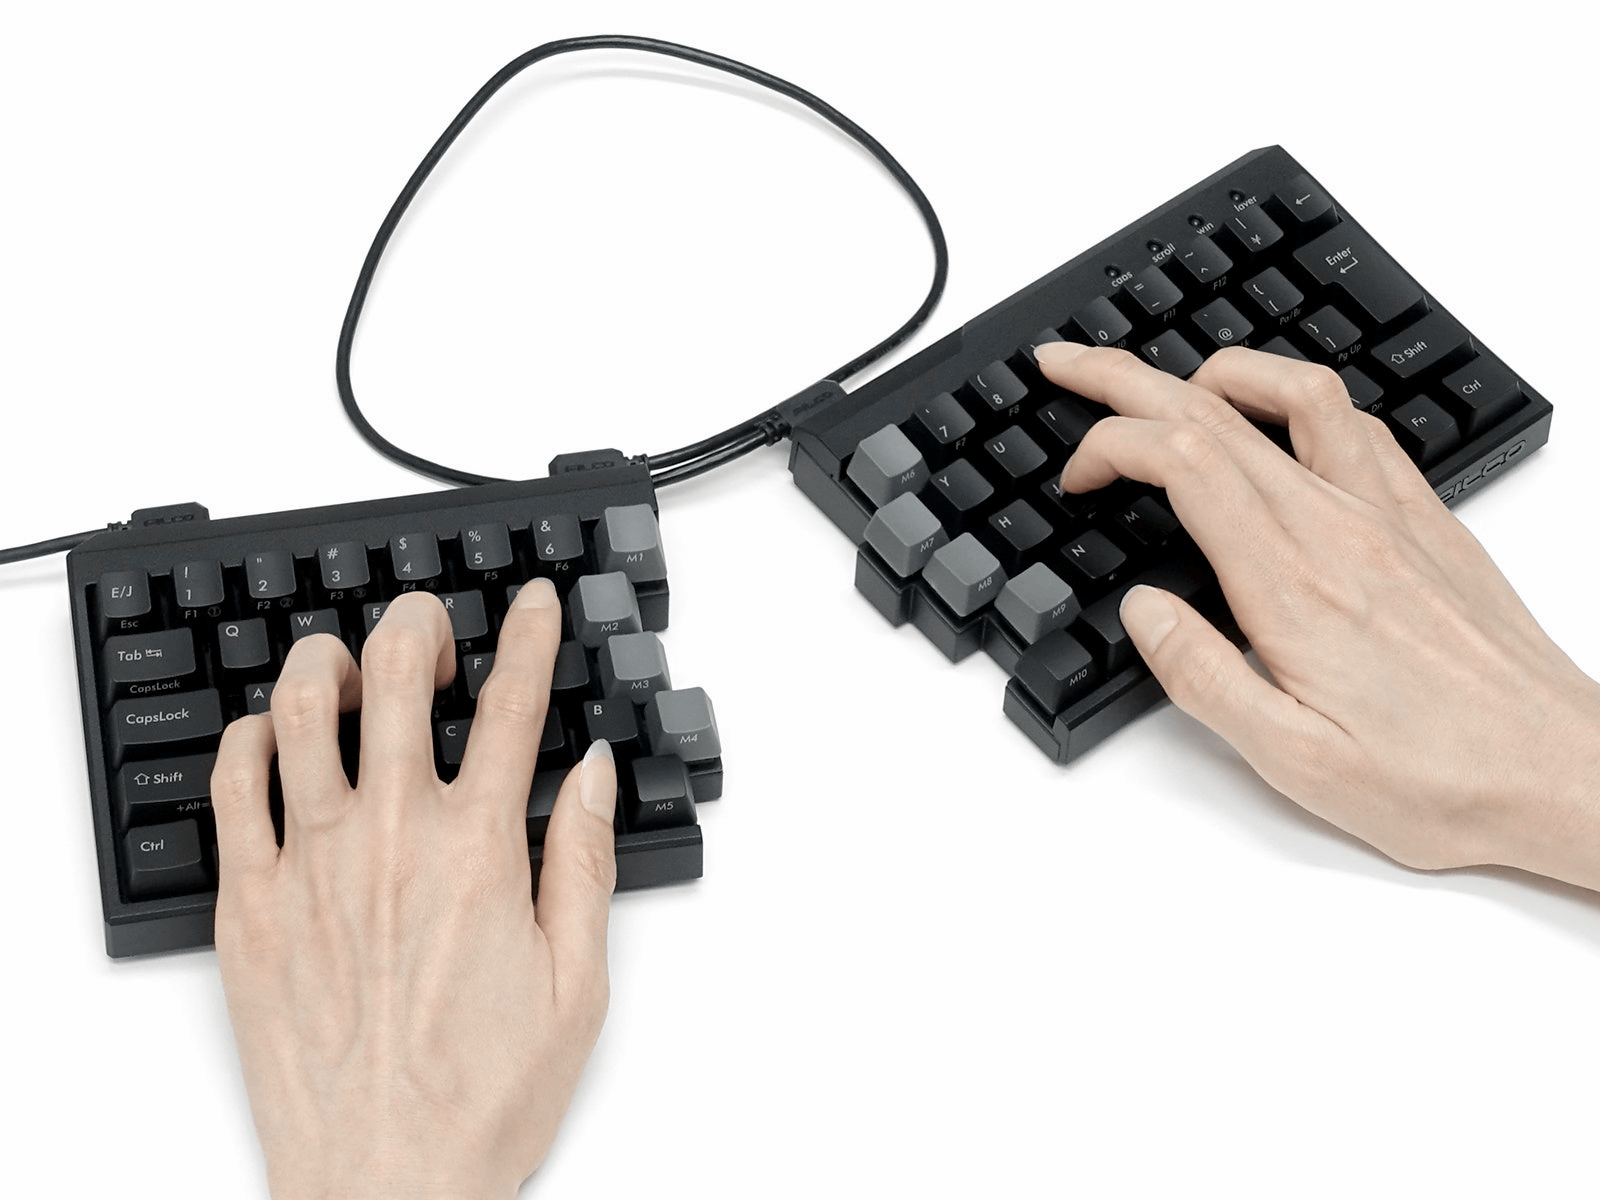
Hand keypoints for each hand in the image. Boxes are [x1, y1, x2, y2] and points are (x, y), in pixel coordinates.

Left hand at [210, 582, 617, 1198]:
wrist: (384, 1187)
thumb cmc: (480, 1098)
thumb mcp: (576, 982)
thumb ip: (585, 860)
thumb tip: (593, 773)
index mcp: (477, 851)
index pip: (511, 705)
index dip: (531, 636)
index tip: (535, 604)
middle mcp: (388, 837)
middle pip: (394, 676)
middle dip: (419, 624)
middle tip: (432, 625)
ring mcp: (308, 865)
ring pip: (298, 712)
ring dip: (326, 663)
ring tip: (346, 665)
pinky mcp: (248, 906)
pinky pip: (229, 790)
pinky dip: (246, 740)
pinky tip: (268, 738)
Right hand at [1035, 341, 1599, 887]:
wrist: (1559, 772)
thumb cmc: (1439, 780)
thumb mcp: (1295, 761)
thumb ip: (1203, 676)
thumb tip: (1142, 610)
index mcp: (1292, 585)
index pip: (1182, 460)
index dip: (1109, 445)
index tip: (1075, 477)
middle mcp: (1337, 529)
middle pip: (1212, 410)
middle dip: (1123, 378)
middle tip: (1066, 365)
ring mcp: (1386, 514)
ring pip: (1286, 394)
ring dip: (1209, 369)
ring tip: (1163, 378)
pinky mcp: (1424, 518)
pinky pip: (1355, 422)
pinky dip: (1296, 394)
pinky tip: (1275, 416)